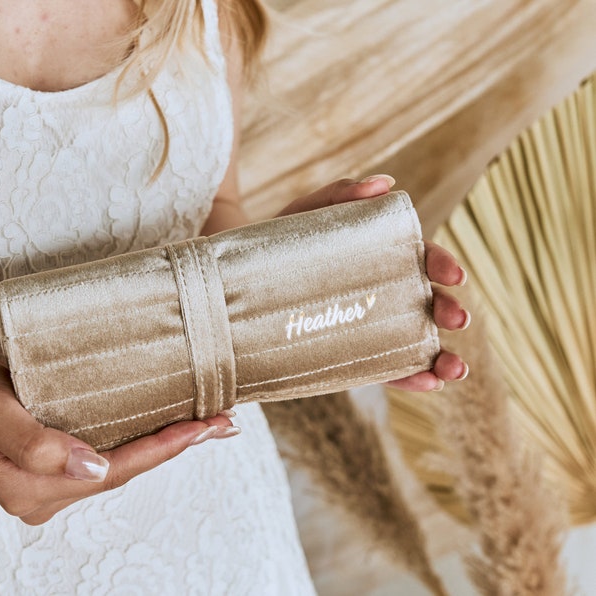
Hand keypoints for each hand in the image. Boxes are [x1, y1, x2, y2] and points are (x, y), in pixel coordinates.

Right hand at [0, 349, 235, 524]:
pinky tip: (161, 423)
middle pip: (125, 471)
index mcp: (33, 489)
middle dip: (176, 446)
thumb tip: (93, 469)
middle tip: (223, 421)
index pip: (116, 470)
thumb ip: (36, 443)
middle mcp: (46, 493)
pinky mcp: (51, 461)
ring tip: (207, 422)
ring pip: (119, 464)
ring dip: (162, 443)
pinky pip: (105, 453)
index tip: (207, 426)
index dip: (164, 448)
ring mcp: (48, 481)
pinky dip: (138, 437)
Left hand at [277, 175, 469, 391]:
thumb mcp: (307, 212)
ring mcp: (368, 325)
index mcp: (380, 254)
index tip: (455, 275)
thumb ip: (341, 195)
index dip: (440, 264)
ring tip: (456, 369)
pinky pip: (383, 369)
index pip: (419, 257)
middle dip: (445, 310)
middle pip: (424, 301)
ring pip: (413, 341)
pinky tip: (429, 384)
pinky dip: (409, 377)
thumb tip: (384, 184)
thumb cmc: (282, 238)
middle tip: (459, 318)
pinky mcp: (350, 354)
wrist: (240, 277)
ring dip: (441, 356)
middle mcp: (382, 291)